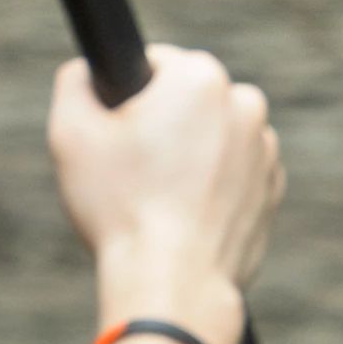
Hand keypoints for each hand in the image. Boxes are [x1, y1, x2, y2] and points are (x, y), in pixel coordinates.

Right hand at [47, 49, 278, 343]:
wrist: (173, 280)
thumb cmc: (120, 206)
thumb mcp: (70, 134)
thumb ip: (74, 83)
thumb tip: (85, 71)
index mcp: (200, 78)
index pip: (154, 63)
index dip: (124, 97)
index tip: (112, 134)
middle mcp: (245, 104)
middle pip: (186, 101)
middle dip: (160, 126)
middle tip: (130, 172)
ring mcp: (266, 150)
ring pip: (211, 138)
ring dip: (186, 157)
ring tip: (154, 201)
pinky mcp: (272, 190)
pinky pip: (232, 175)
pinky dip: (208, 189)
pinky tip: (179, 219)